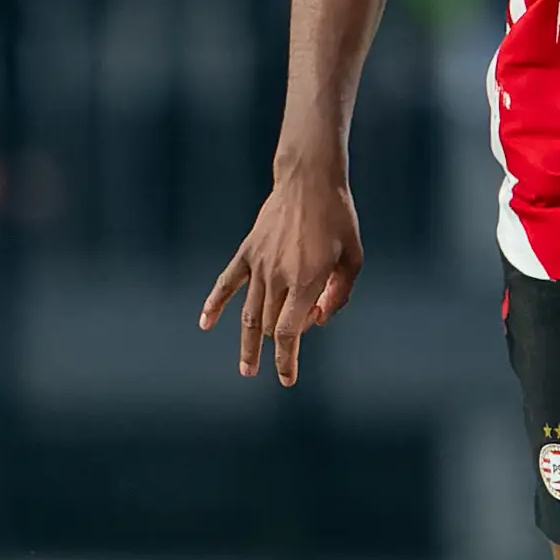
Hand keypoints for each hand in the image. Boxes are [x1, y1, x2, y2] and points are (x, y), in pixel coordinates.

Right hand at [198, 164, 362, 385]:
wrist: (309, 180)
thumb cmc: (338, 218)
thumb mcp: (354, 258)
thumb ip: (339, 295)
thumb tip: (318, 320)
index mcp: (306, 280)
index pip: (290, 332)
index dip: (287, 360)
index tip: (287, 380)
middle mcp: (278, 276)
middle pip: (272, 326)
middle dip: (281, 344)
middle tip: (288, 351)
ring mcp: (259, 264)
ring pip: (249, 314)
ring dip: (248, 344)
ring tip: (246, 368)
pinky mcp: (247, 251)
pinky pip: (226, 282)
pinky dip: (214, 304)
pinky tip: (205, 324)